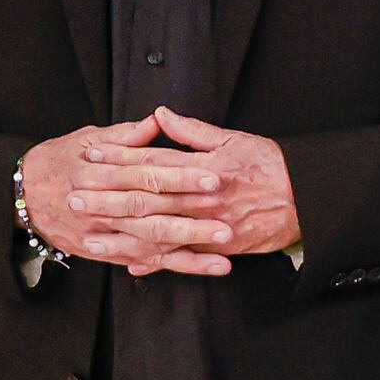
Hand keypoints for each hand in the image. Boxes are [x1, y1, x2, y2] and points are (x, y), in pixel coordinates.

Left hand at [50, 112, 300, 276]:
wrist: (306, 200)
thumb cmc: (271, 165)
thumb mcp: (234, 139)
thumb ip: (194, 131)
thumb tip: (161, 115)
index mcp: (201, 167)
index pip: (151, 160)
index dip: (119, 156)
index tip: (90, 153)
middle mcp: (200, 197)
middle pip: (145, 197)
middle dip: (106, 197)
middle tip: (73, 196)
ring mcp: (208, 224)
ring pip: (157, 231)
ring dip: (122, 234)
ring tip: (90, 235)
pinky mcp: (218, 246)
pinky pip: (182, 256)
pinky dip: (156, 262)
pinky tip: (130, 264)